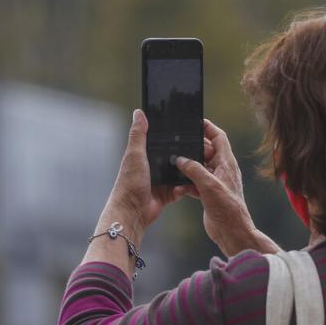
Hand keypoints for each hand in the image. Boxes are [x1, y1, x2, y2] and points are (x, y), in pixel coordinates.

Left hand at [107, 109, 194, 233]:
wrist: (132, 212)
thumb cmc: (129, 184)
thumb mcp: (135, 155)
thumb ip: (138, 134)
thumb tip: (139, 113)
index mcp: (144, 156)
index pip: (160, 142)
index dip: (171, 137)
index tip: (185, 132)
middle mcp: (153, 167)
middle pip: (172, 158)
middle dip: (183, 157)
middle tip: (196, 152)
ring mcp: (160, 182)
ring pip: (179, 173)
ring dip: (186, 173)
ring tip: (195, 169)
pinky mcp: (167, 195)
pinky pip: (181, 189)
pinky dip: (184, 188)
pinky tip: (185, 187)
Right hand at [176, 119, 280, 256]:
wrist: (232, 232)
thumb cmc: (228, 209)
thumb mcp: (209, 185)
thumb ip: (194, 169)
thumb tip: (181, 159)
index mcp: (227, 164)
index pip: (219, 138)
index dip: (208, 128)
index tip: (195, 121)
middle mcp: (222, 170)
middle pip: (207, 150)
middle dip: (193, 147)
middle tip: (178, 144)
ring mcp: (215, 182)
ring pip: (199, 166)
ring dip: (188, 165)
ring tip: (174, 163)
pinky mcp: (208, 194)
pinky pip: (195, 182)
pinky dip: (187, 182)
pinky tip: (178, 184)